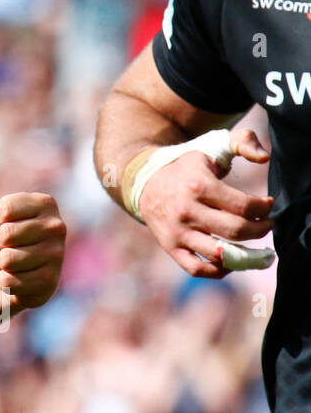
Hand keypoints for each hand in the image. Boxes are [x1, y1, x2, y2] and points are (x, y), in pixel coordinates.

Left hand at [0, 189, 65, 312]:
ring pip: (7, 259)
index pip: (5, 209)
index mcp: (45, 204)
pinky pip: (9, 282)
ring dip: (1, 262)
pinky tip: (16, 276)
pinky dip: (4, 280)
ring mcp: (56, 255)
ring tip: (11, 260)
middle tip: (5, 246)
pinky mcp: (50, 282)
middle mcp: (56, 228)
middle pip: (6, 234)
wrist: (7, 268)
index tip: (2, 225)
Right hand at [138, 127, 272, 278]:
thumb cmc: (186, 167)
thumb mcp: (210, 147)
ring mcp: (177, 231)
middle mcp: (186, 211)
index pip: (243, 206)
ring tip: (260, 254)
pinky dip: (218, 270)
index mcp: (198, 185)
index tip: (267, 205)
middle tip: (266, 225)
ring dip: (248, 257)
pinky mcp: (170, 246)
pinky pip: (197, 268)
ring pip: (219, 254)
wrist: (143, 181)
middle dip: (260, 230)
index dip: (263, 208)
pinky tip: (231, 262)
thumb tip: (264, 158)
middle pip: (236, 231)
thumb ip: (242, 142)